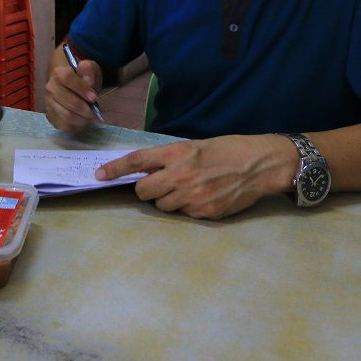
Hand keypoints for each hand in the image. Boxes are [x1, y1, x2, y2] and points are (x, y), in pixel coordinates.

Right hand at [43, 47, 101, 131]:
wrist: (68, 85)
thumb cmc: (81, 77)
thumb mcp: (89, 68)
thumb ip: (89, 69)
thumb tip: (88, 81)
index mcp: (58, 73)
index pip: (67, 79)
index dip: (81, 88)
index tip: (94, 97)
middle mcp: (50, 88)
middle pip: (69, 102)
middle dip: (86, 109)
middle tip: (95, 110)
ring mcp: (49, 104)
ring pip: (67, 116)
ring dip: (82, 118)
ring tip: (89, 115)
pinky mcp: (51, 117)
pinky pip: (65, 126)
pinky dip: (77, 125)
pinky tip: (82, 119)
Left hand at [95, 135, 296, 219]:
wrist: (261, 164)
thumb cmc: (228, 150)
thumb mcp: (195, 146)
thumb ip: (170, 159)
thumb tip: (146, 173)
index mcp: (177, 153)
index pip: (137, 161)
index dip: (115, 169)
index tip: (99, 175)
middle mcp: (181, 175)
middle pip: (144, 191)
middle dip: (148, 190)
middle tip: (161, 184)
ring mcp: (193, 196)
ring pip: (163, 206)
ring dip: (169, 200)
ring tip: (191, 188)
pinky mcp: (205, 212)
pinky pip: (184, 214)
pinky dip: (189, 208)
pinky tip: (205, 196)